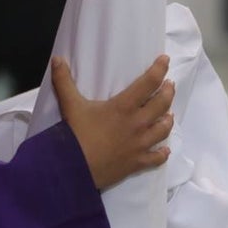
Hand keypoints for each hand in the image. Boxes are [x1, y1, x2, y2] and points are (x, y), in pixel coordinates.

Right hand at [51, 54, 174, 189]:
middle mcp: (137, 123)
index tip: (165, 60)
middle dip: (168, 92)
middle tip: (170, 85)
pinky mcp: (137, 162)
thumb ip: (64, 80)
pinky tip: (165, 151)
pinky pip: (156, 158)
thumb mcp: (70, 104)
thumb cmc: (76, 134)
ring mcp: (140, 144)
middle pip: (162, 104)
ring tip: (169, 114)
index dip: (159, 69)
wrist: (75, 168)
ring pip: (163, 129)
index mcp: (124, 106)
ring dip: (168, 120)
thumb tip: (57, 59)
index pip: (148, 83)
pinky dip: (162, 153)